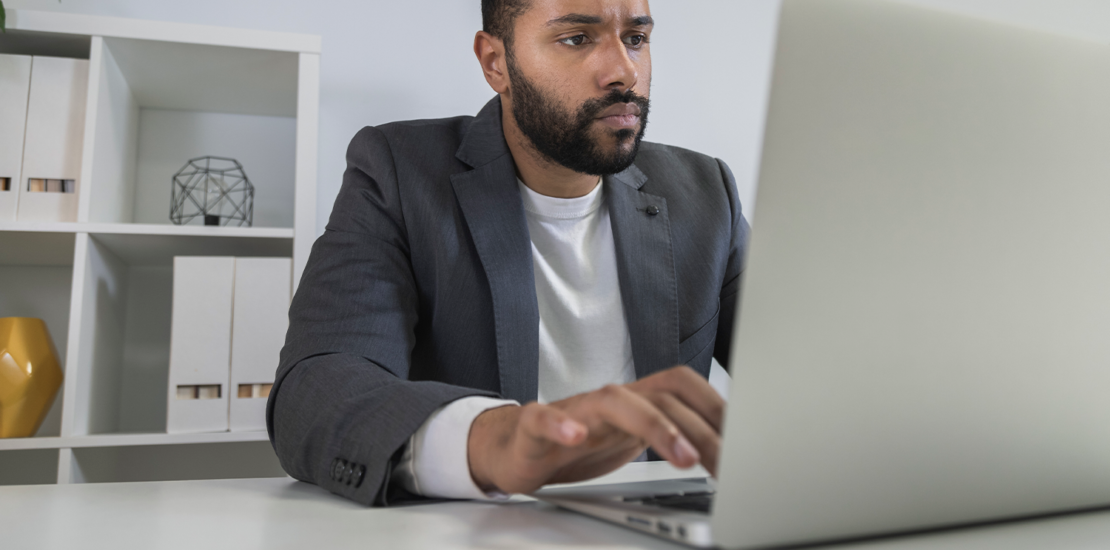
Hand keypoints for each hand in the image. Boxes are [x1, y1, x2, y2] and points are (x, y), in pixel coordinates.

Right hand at [466, 366, 723, 494]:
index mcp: (635, 401)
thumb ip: (672, 439)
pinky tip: (574, 437)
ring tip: (682, 456)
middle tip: (727, 464)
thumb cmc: (578, 442)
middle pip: (662, 399)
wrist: (516, 446)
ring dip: (655, 427)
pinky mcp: (534, 427)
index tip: (748, 435)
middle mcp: (610, 400)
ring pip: (615, 402)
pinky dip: (559, 425)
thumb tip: (726, 453)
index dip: (716, 405)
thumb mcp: (633, 440)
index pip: (683, 386)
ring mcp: (574, 411)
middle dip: (700, 430)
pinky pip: (544, 418)